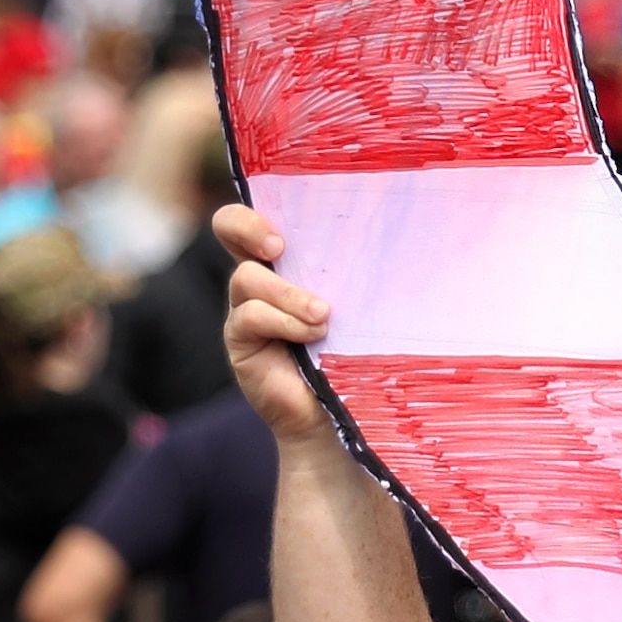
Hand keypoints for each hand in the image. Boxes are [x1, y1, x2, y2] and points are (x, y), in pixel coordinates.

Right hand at [213, 202, 333, 443]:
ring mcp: (243, 308)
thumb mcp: (352, 303)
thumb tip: (393, 238)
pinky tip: (314, 336)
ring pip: (247, 278)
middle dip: (250, 227)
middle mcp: (257, 277)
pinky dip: (285, 322)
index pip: (256, 214)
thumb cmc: (350, 350)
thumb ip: (353, 273)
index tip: (283, 231)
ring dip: (288, 294)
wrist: (335, 411)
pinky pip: (251, 317)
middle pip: (228, 226)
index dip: (256, 209)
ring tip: (323, 317)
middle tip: (280, 247)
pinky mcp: (240, 340)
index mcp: (282, 259)